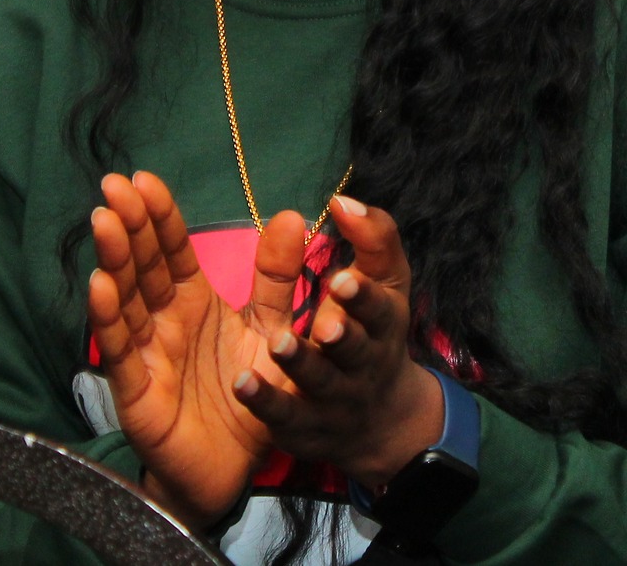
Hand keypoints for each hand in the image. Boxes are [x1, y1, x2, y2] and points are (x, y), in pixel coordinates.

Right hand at [86, 171, 308, 529]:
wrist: (235, 468)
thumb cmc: (246, 395)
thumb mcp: (270, 329)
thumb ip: (277, 277)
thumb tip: (290, 214)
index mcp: (192, 301)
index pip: (171, 250)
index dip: (158, 216)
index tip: (143, 179)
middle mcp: (163, 320)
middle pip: (143, 266)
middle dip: (129, 226)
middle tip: (114, 186)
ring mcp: (145, 353)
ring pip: (125, 300)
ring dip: (113, 261)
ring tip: (103, 222)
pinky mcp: (137, 390)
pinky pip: (121, 351)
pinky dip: (109, 319)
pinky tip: (100, 287)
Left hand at [232, 196, 444, 489]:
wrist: (380, 419)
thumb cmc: (373, 329)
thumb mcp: (385, 283)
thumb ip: (372, 238)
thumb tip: (342, 200)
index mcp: (384, 322)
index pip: (380, 307)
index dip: (362, 295)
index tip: (341, 278)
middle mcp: (364, 362)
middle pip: (356, 350)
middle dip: (343, 336)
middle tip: (324, 324)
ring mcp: (335, 399)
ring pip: (319, 383)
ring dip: (300, 364)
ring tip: (279, 343)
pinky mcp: (305, 428)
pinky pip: (285, 417)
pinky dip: (265, 402)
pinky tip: (242, 382)